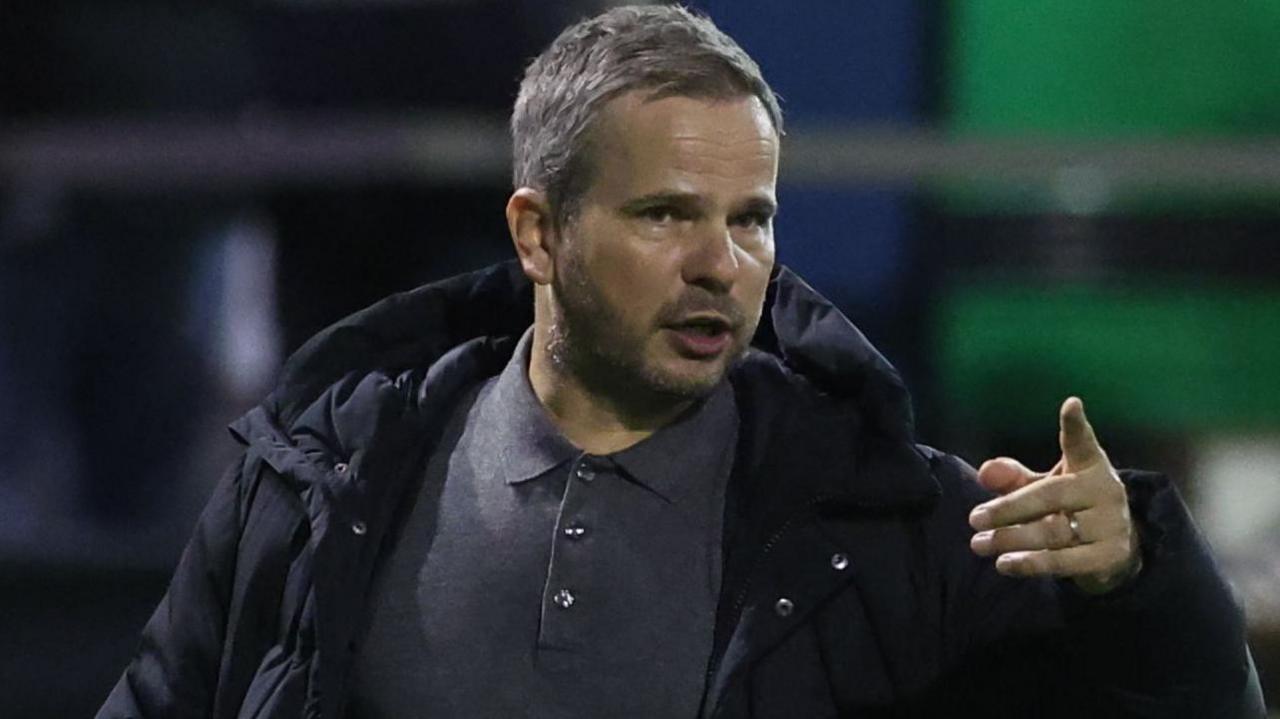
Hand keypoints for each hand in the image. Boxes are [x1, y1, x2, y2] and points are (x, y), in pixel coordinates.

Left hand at [968, 397, 1141, 593]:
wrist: (1113, 548)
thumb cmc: (1070, 507)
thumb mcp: (1042, 487)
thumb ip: (1014, 477)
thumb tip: (985, 471)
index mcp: (1089, 465)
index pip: (1081, 442)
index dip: (1075, 425)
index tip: (1071, 405)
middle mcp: (1104, 490)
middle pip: (1050, 495)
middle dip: (1009, 508)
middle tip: (974, 519)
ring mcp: (1111, 524)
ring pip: (1053, 531)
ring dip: (1011, 539)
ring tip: (979, 544)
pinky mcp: (1109, 556)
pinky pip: (1064, 561)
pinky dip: (1032, 564)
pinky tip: (1005, 564)